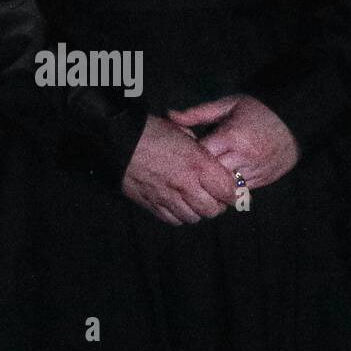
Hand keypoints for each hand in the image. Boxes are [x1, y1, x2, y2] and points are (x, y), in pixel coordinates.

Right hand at [121, 114, 237, 225]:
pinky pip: (173, 219)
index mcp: (197, 164)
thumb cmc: (150, 130)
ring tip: (193, 199)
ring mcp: (167, 197)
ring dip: (197, 210)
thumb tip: (207, 159)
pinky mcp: (151, 204)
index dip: (233, 192)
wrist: (117, 139)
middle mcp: (185, 184)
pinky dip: (179, 214)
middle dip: (217, 204)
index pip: (229, 191)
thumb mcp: (181, 131)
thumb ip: (199, 148)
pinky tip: (177, 202)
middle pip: (213, 210)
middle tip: (213, 195)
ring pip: (194, 217)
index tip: (231, 189)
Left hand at [166, 94, 298, 189]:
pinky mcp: (265, 179)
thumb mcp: (227, 105)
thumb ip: (198, 113)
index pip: (202, 156)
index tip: (181, 155)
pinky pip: (242, 190)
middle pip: (212, 176)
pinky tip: (220, 183)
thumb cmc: (258, 109)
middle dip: (199, 175)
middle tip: (187, 172)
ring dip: (214, 186)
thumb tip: (170, 115)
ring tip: (202, 180)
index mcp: (232, 137)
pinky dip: (230, 188)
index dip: (189, 158)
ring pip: (227, 188)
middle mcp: (244, 157)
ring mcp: (256, 170)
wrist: (295, 119)